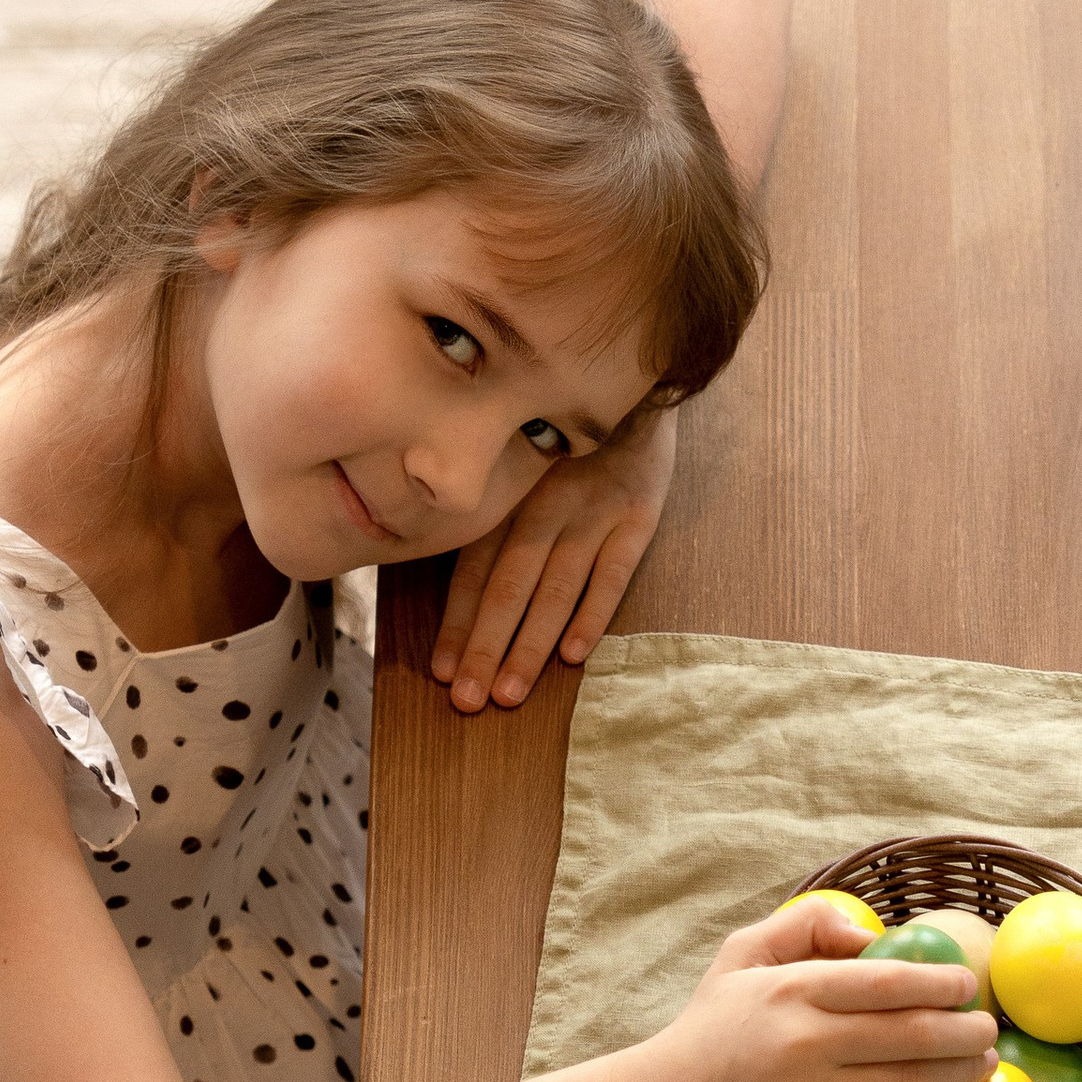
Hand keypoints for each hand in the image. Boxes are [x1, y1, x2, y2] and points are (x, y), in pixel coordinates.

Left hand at [431, 409, 677, 712]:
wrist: (636, 381)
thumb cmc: (563, 433)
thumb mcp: (518, 454)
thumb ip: (491, 505)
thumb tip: (448, 575)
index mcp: (508, 493)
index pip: (475, 568)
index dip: (458, 621)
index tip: (443, 670)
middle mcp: (545, 502)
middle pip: (509, 585)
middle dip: (486, 646)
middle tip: (469, 700)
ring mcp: (593, 509)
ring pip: (556, 587)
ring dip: (530, 644)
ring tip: (511, 692)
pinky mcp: (639, 514)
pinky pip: (614, 573)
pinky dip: (593, 614)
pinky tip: (572, 656)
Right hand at [632, 899, 998, 1081]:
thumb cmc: (707, 1028)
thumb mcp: (740, 956)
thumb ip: (804, 926)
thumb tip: (872, 934)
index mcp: (794, 990)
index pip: (887, 983)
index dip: (940, 983)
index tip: (968, 984)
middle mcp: (808, 1043)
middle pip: (911, 1034)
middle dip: (964, 1030)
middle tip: (989, 1026)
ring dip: (958, 1072)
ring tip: (985, 1060)